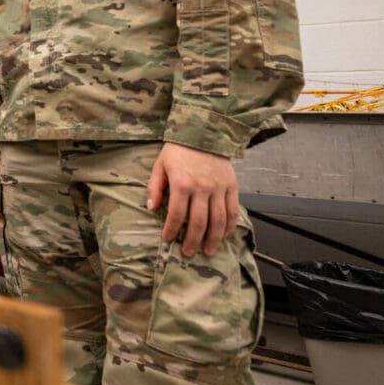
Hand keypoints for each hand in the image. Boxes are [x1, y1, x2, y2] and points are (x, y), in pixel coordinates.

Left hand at [147, 142, 239, 256]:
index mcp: (182, 183)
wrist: (204, 131)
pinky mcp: (231, 186)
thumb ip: (155, 187)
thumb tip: (151, 209)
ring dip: (213, 239)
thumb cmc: (179, 150)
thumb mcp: (160, 165)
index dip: (172, 230)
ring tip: (208, 251)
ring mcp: (219, 188)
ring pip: (218, 220)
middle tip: (188, 252)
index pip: (176, 215)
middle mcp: (202, 188)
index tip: (168, 239)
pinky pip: (232, 210)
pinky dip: (229, 225)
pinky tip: (224, 235)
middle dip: (193, 241)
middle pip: (198, 222)